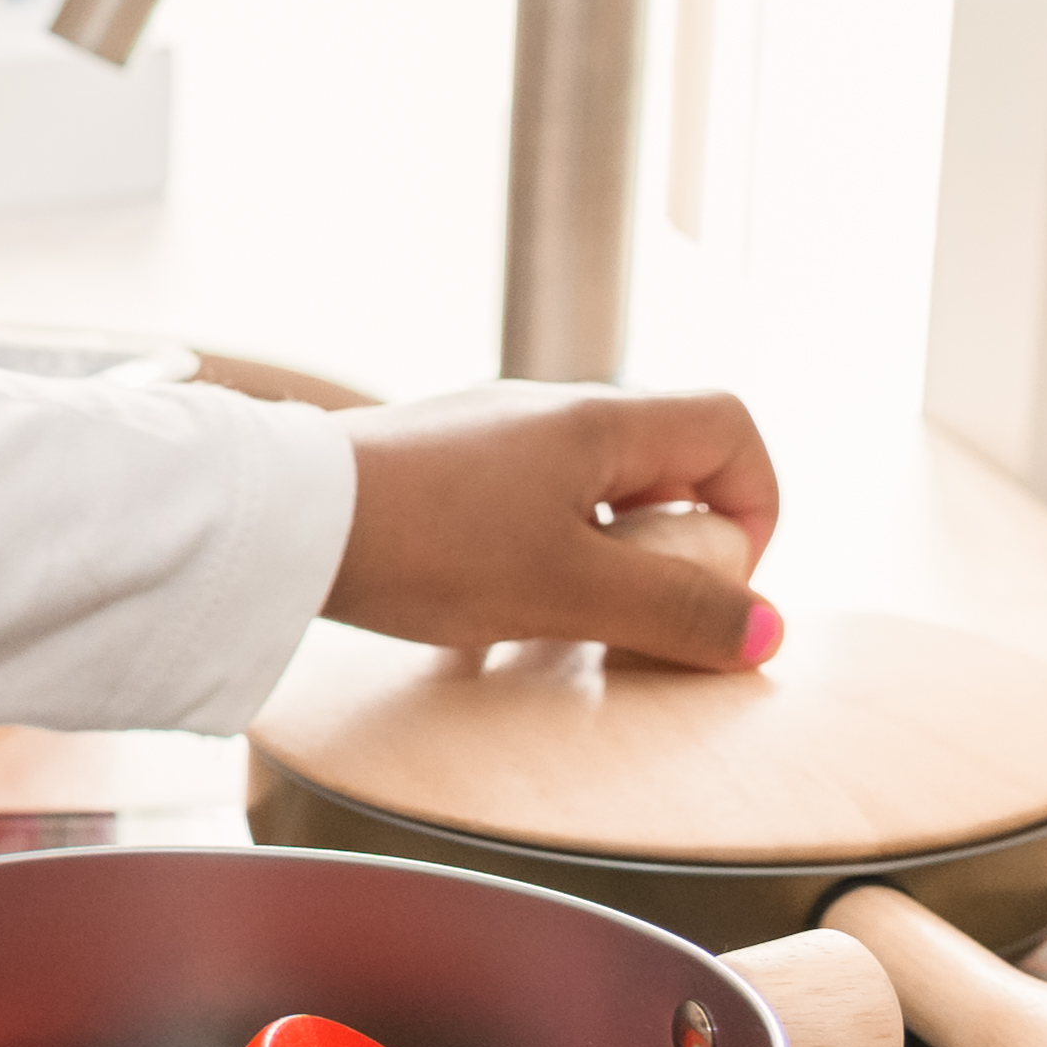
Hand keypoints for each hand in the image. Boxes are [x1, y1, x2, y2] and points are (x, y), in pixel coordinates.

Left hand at [326, 384, 781, 666]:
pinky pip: (521, 513)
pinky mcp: (436, 471)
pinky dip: (532, 564)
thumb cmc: (425, 543)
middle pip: (662, 466)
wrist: (282, 519)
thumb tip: (765, 633)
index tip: (717, 584)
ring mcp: (489, 438)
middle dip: (670, 550)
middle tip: (634, 618)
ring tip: (558, 627)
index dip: (753, 508)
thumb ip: (673, 611)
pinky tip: (487, 618)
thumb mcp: (570, 591)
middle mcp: (550, 413)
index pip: (730, 430)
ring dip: (599, 565)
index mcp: (601, 421)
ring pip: (589, 497)